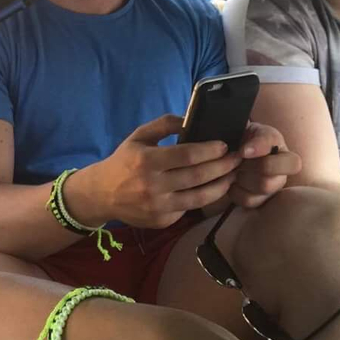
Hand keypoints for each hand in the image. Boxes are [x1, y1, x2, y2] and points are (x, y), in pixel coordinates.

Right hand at [69, 115, 241, 228]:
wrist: (101, 194)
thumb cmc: (124, 161)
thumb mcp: (138, 136)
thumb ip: (164, 124)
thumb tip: (191, 118)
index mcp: (147, 161)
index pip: (188, 156)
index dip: (211, 150)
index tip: (225, 145)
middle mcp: (153, 186)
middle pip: (199, 176)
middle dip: (224, 166)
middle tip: (237, 158)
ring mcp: (158, 207)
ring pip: (200, 197)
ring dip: (221, 185)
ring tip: (232, 174)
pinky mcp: (162, 221)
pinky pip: (189, 208)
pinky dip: (203, 198)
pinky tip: (212, 188)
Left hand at [229, 123, 301, 208]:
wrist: (237, 145)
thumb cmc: (252, 137)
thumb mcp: (259, 131)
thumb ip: (260, 140)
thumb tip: (247, 152)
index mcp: (288, 160)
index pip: (292, 165)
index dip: (269, 162)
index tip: (244, 151)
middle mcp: (281, 179)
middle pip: (267, 184)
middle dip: (247, 170)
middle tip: (238, 160)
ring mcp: (269, 193)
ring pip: (256, 195)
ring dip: (240, 179)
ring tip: (235, 168)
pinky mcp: (255, 202)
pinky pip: (245, 201)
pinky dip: (234, 189)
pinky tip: (232, 179)